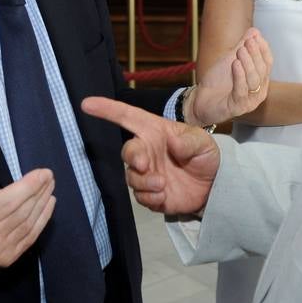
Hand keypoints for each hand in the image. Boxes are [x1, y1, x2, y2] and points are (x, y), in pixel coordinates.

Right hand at [0, 135, 54, 267]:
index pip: (9, 201)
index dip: (29, 186)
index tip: (43, 172)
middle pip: (22, 211)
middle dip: (39, 191)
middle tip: (49, 175)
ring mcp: (0, 252)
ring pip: (29, 224)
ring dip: (43, 204)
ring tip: (50, 186)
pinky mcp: (7, 258)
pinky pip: (30, 237)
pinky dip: (42, 220)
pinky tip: (48, 205)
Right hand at [82, 97, 218, 215]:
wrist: (214, 186)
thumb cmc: (205, 155)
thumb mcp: (203, 143)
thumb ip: (189, 142)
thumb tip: (173, 143)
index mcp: (154, 131)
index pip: (127, 117)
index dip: (107, 109)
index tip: (87, 104)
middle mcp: (146, 151)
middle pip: (127, 151)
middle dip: (133, 157)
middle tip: (145, 165)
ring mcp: (146, 173)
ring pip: (131, 177)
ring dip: (144, 182)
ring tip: (162, 184)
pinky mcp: (150, 194)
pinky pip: (140, 197)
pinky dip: (150, 198)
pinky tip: (163, 196)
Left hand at [184, 28, 271, 126]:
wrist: (200, 100)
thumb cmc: (217, 82)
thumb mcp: (230, 60)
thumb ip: (242, 46)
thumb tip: (255, 31)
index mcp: (260, 79)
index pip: (267, 62)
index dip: (263, 49)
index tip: (256, 37)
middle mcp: (259, 91)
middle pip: (262, 70)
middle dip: (255, 55)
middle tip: (247, 42)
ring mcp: (250, 101)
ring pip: (254, 81)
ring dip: (248, 64)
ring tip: (240, 51)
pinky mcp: (238, 108)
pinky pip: (241, 91)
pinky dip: (239, 76)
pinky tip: (235, 64)